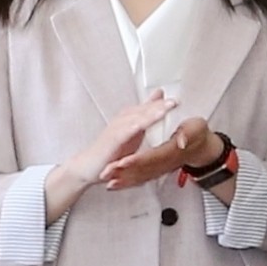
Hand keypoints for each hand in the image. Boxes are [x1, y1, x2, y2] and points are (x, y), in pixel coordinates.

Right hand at [55, 96, 173, 196]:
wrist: (88, 166)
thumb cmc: (111, 151)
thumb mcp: (133, 134)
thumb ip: (146, 120)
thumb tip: (159, 109)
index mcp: (130, 118)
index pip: (149, 107)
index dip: (163, 103)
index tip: (179, 99)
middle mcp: (123, 120)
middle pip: (145, 109)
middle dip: (161, 104)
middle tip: (176, 100)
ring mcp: (117, 128)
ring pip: (138, 116)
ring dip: (153, 111)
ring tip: (168, 107)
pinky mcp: (112, 139)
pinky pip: (127, 130)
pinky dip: (138, 125)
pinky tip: (147, 122)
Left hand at [106, 111, 217, 191]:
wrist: (203, 146)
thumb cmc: (198, 134)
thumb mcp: (197, 128)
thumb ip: (188, 134)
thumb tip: (181, 141)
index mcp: (172, 151)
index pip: (151, 157)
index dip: (136, 160)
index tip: (122, 161)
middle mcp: (165, 163)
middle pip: (142, 170)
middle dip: (123, 172)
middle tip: (106, 172)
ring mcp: (161, 168)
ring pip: (140, 176)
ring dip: (123, 179)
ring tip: (107, 180)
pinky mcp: (157, 170)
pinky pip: (141, 178)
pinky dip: (128, 182)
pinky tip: (116, 183)